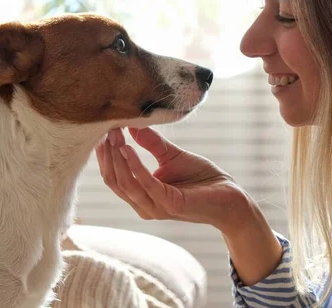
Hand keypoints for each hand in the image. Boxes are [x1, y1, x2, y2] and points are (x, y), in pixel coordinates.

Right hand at [95, 127, 248, 232]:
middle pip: (114, 181)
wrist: (229, 195)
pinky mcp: (170, 205)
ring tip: (114, 136)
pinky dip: (135, 166)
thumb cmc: (201, 178)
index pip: (113, 176)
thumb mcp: (170, 155)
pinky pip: (146, 184)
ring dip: (117, 159)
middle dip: (107, 155)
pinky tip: (128, 148)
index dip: (105, 155)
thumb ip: (150, 142)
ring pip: (125, 185)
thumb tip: (131, 123)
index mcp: (141, 195)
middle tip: (105, 130)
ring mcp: (156, 207)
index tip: (102, 131)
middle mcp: (144, 205)